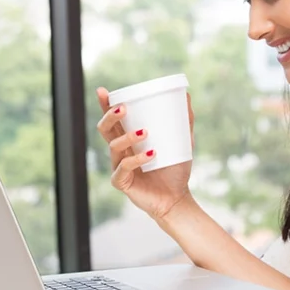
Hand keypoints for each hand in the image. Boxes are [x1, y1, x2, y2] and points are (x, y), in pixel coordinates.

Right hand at [95, 87, 194, 220]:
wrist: (176, 199)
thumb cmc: (174, 169)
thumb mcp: (182, 142)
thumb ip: (183, 120)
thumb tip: (187, 94)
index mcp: (128, 139)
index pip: (112, 119)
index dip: (103, 105)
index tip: (102, 91)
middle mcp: (119, 151)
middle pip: (105, 129)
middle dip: (110, 116)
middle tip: (124, 108)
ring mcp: (118, 166)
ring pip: (114, 146)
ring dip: (128, 136)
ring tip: (145, 132)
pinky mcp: (121, 182)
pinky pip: (124, 168)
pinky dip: (137, 159)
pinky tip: (152, 155)